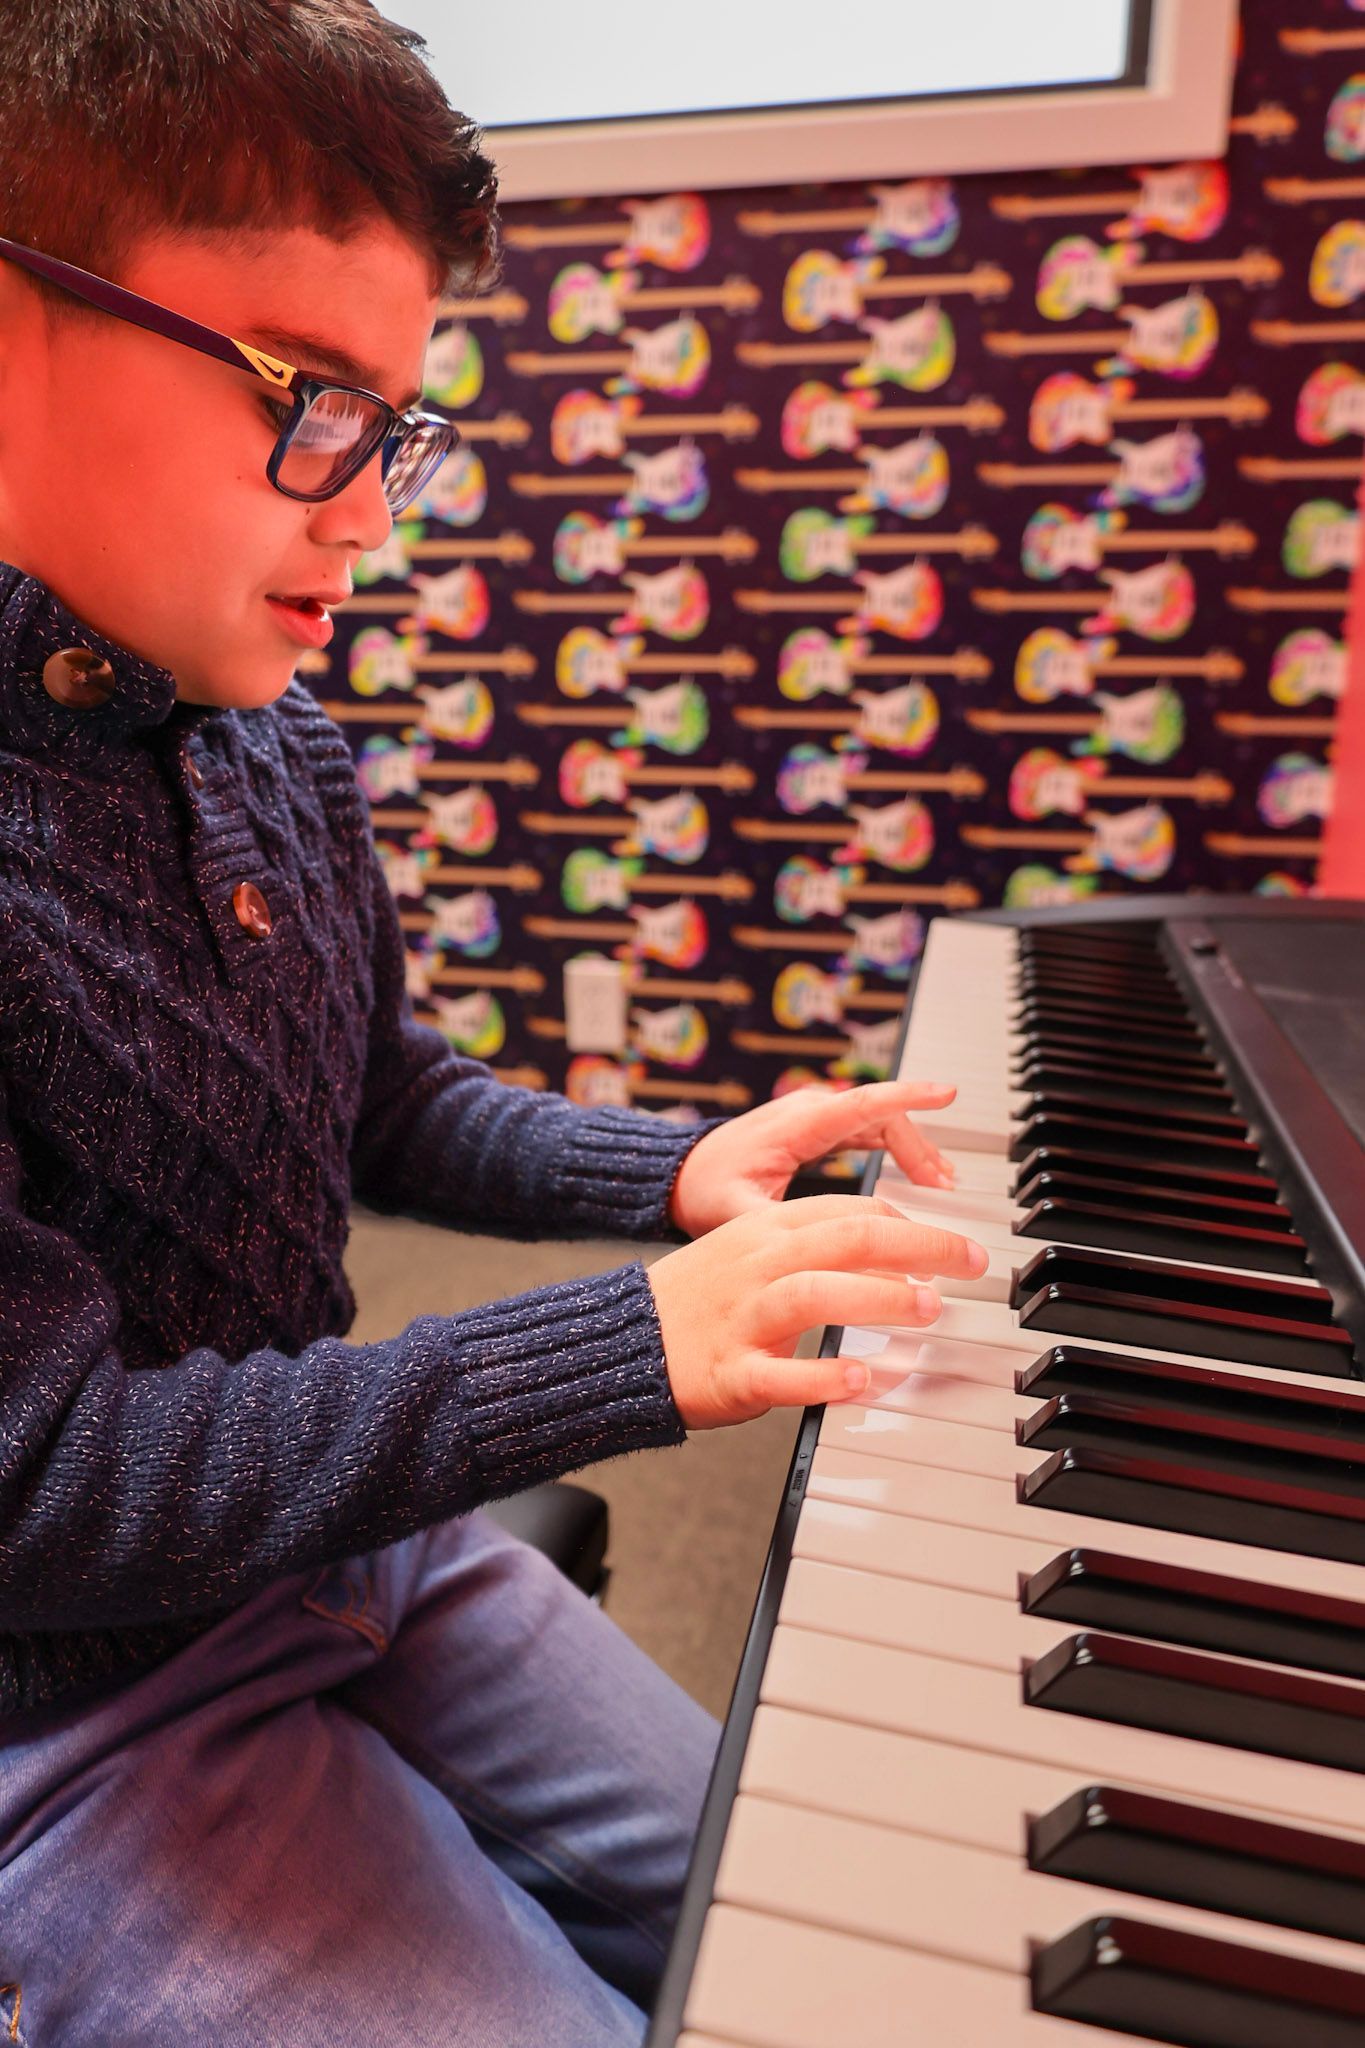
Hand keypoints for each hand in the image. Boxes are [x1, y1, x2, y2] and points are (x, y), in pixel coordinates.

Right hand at [647, 1193, 987, 1428]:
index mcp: (765, 1231)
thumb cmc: (697, 1301)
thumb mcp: (750, 1251)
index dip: (910, 1224)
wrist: (619, 1343)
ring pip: (816, 1292)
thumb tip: (893, 1254)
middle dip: (919, 1246)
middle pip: (846, 1238)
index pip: (849, 1210)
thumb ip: (813, 1245)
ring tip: (927, 1310)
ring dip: (879, 1298)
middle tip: (968, 1264)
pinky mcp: (729, 1372)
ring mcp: (742, 1318)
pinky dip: (824, 1376)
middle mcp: (757, 1265)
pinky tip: (863, 1382)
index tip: (950, 1248)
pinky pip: (779, 1373)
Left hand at [668, 1079, 958, 1239]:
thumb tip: (819, 1247)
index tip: (945, 1093)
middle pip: (881, 1116)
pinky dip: (896, 1148)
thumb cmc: (704, 1190)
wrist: (681, 1174)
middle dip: (919, 1147)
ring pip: (878, 1122)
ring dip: (912, 1148)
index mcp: (796, 1125)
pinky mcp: (816, 1128)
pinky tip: (918, 1172)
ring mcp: (814, 1116)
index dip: (907, 1096)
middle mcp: (809, 1111)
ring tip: (942, 1183)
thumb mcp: (736, 1214)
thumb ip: (778, 1227)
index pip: (862, 1103)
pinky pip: (868, 1129)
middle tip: (945, 1185)